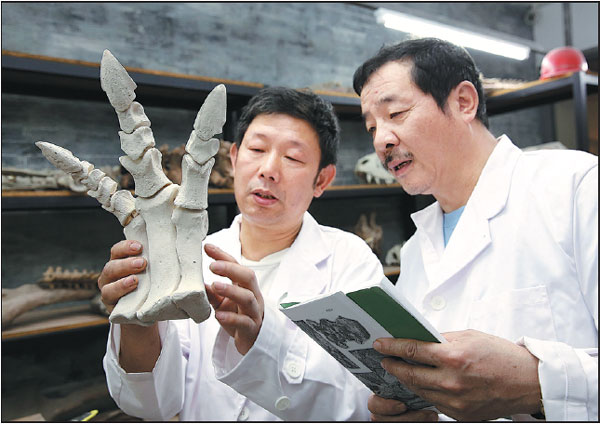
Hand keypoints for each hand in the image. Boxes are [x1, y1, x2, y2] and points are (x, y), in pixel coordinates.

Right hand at [97, 239, 146, 312]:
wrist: (146, 306)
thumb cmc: (149, 283)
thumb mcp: (150, 270)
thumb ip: (153, 260)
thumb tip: (170, 248)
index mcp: (119, 262)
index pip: (117, 251)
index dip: (126, 247)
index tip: (139, 246)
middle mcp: (110, 276)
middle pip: (111, 267)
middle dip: (126, 264)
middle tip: (142, 263)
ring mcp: (108, 291)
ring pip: (108, 286)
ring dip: (121, 283)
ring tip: (135, 280)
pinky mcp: (111, 305)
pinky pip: (110, 300)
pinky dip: (120, 295)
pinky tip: (131, 292)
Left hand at [204, 243, 263, 354]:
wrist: (253, 343)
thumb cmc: (238, 318)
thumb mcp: (222, 303)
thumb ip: (212, 293)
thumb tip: (196, 282)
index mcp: (245, 287)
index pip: (236, 266)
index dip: (223, 256)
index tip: (207, 247)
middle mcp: (253, 296)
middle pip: (248, 277)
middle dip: (231, 269)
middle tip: (212, 266)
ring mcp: (254, 312)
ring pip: (247, 298)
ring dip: (231, 290)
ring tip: (214, 285)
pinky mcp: (252, 329)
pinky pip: (244, 322)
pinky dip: (231, 318)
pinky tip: (218, 315)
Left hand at [373, 329, 540, 420]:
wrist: (528, 381)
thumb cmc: (501, 355)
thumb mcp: (469, 336)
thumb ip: (442, 339)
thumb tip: (420, 340)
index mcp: (454, 357)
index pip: (412, 350)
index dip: (392, 347)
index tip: (380, 344)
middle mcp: (452, 382)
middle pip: (410, 375)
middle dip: (393, 366)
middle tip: (384, 360)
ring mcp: (456, 402)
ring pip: (421, 391)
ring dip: (408, 381)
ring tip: (401, 370)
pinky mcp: (461, 415)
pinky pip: (436, 403)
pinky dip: (428, 392)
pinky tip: (425, 383)